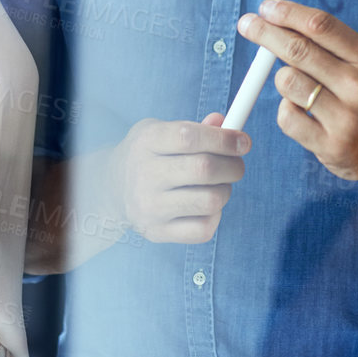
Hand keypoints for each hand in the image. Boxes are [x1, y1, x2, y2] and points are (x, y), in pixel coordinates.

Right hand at [114, 113, 248, 242]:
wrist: (113, 187)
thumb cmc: (150, 153)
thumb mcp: (163, 130)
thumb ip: (196, 127)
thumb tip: (223, 123)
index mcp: (147, 141)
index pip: (189, 137)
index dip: (224, 139)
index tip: (244, 142)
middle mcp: (144, 175)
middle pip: (204, 169)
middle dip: (233, 166)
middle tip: (236, 165)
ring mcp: (149, 208)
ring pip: (210, 201)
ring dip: (225, 191)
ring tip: (218, 185)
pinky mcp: (156, 233)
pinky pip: (203, 229)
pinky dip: (215, 216)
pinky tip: (206, 206)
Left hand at [237, 0, 357, 183]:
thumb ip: (332, 47)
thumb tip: (281, 22)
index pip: (322, 26)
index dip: (289, 13)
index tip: (266, 7)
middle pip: (298, 50)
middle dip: (265, 33)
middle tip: (246, 24)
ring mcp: (345, 118)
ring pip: (287, 82)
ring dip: (282, 78)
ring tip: (295, 85)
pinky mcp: (329, 145)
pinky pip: (287, 117)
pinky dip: (286, 110)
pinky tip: (301, 112)